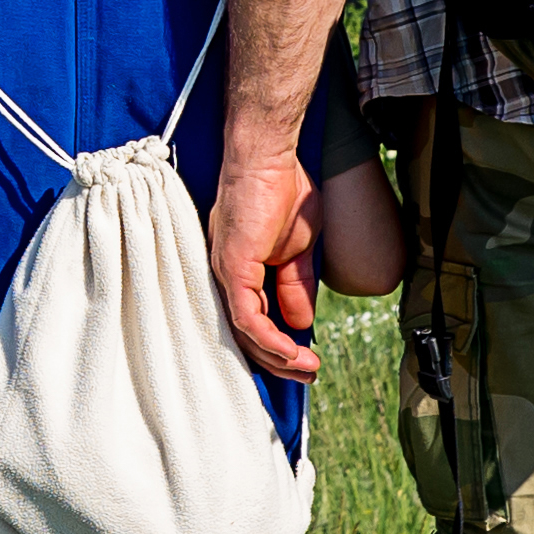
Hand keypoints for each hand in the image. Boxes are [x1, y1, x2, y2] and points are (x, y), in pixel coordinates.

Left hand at [205, 137, 323, 381]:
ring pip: (244, 334)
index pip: (252, 322)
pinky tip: (292, 352)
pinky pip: (246, 318)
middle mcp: (225, 277)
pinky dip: (270, 340)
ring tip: (307, 369)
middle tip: (308, 375)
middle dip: (278, 362)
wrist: (269, 158)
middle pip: (245, 336)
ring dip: (277, 357)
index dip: (277, 347)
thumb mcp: (298, 250)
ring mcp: (225, 274)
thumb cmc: (283, 192)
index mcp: (240, 272)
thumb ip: (296, 286)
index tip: (304, 361)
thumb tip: (301, 323)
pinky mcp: (231, 268)